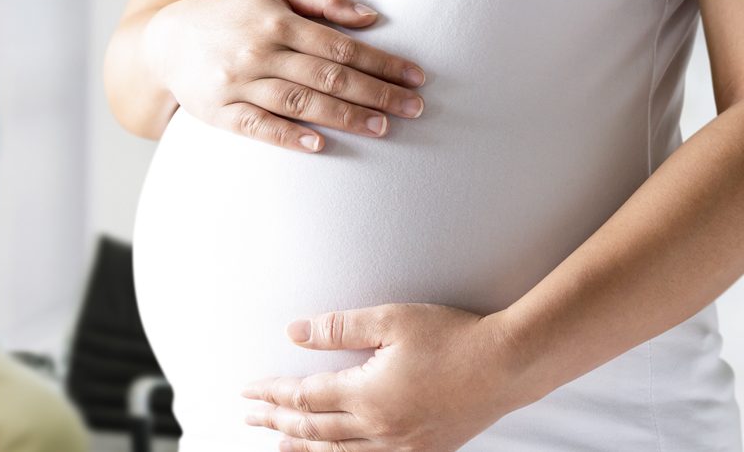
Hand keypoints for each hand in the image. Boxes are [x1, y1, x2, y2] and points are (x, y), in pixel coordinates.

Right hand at [143, 0, 426, 151]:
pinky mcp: (219, 113)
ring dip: (345, 117)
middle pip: (327, 77)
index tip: (416, 77)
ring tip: (383, 128)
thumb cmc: (230, 14)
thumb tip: (372, 17)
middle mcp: (257, 50)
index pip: (340, 46)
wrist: (164, 42)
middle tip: (415, 108)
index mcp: (274, 19)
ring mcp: (236, 84)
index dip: (382, 62)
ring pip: (299, 103)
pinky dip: (288, 136)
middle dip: (376, 93)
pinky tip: (319, 145)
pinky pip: (258, 128)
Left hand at [242, 304, 536, 451]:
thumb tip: (295, 331)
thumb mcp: (392, 320)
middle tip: (250, 418)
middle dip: (277, 423)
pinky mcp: (425, 451)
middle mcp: (381, 428)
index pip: (304, 399)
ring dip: (305, 449)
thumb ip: (340, 327)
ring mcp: (404, 446)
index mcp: (368, 395)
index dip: (272, 396)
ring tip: (280, 446)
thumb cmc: (454, 337)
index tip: (248, 392)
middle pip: (314, 431)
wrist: (509, 364)